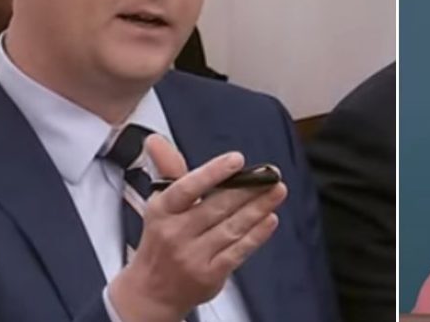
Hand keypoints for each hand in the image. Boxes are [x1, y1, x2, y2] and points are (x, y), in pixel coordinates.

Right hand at [108, 138, 286, 321]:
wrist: (152, 291)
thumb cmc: (161, 240)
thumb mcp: (159, 204)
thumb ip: (168, 170)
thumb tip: (156, 140)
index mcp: (162, 210)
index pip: (187, 188)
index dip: (213, 172)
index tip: (236, 160)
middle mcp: (175, 233)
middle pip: (217, 207)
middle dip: (248, 188)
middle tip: (271, 173)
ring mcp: (193, 256)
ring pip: (231, 227)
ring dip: (258, 208)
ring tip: (277, 191)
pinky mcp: (209, 274)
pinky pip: (238, 251)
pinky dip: (256, 235)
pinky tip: (270, 219)